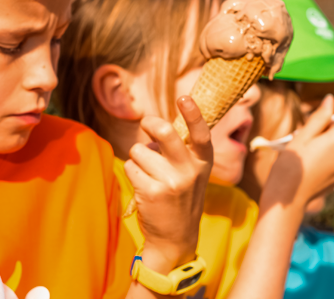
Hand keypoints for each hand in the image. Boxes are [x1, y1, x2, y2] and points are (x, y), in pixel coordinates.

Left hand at [124, 96, 212, 268]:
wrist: (175, 237)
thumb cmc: (180, 196)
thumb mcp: (192, 173)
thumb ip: (181, 149)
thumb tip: (154, 124)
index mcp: (203, 162)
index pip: (200, 133)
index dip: (193, 113)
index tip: (184, 97)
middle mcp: (189, 171)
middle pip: (164, 133)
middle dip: (151, 124)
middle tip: (147, 124)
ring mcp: (170, 182)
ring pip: (140, 150)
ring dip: (139, 159)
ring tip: (150, 176)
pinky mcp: (151, 192)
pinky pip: (131, 167)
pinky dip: (133, 174)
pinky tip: (144, 188)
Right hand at [261, 95, 333, 206]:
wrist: (288, 197)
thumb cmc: (291, 165)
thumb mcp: (302, 136)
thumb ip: (320, 117)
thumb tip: (331, 99)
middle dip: (333, 129)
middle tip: (309, 133)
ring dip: (330, 143)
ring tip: (307, 149)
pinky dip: (330, 156)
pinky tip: (311, 162)